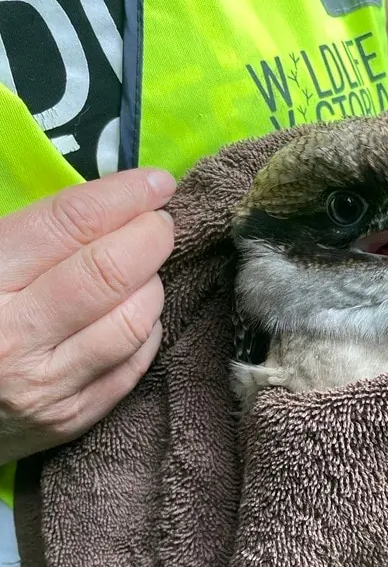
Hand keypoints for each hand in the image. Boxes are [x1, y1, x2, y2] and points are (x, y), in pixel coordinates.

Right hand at [0, 169, 175, 463]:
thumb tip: (104, 198)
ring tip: (142, 269)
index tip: (157, 182)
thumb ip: (25, 230)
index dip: (124, 195)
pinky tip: (135, 311)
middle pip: (112, 271)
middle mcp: (15, 337)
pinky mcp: (73, 418)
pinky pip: (135, 364)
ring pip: (134, 321)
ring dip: (152, 284)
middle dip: (151, 236)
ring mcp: (47, 385)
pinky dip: (147, 329)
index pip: (71, 223)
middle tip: (159, 222)